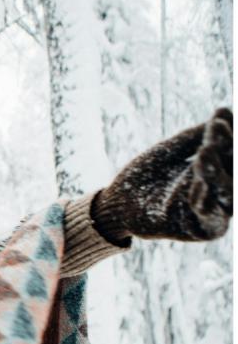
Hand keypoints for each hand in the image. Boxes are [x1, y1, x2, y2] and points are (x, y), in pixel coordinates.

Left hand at [92, 108, 232, 242]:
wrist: (117, 203)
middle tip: (217, 127)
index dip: (227, 135)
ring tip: (204, 151)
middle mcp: (219, 191)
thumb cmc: (144, 176)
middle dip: (227, 148)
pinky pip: (208, 218)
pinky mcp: (197, 230)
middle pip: (233, 171)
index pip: (229, 151)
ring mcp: (211, 211)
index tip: (221, 114)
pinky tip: (197, 185)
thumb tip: (224, 114)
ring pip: (226, 195)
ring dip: (216, 172)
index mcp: (216, 170)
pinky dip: (204, 201)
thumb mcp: (169, 152)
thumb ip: (194, 138)